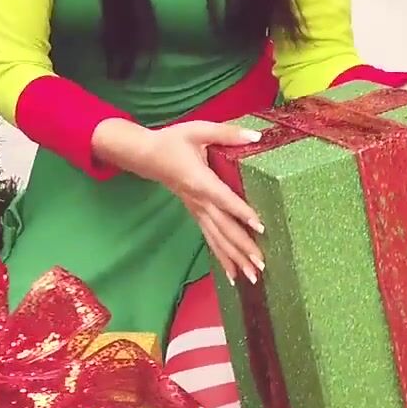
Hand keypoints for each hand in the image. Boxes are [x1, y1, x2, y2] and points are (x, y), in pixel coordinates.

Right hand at [92, 119, 266, 284]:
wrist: (145, 155)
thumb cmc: (171, 141)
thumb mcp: (198, 130)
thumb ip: (226, 133)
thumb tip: (256, 135)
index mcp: (200, 180)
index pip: (224, 198)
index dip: (241, 212)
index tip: (260, 227)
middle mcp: (198, 201)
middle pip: (223, 228)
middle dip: (242, 248)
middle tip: (261, 265)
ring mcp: (196, 210)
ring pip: (217, 239)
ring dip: (235, 259)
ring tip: (253, 277)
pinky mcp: (195, 214)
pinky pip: (210, 239)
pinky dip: (222, 258)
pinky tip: (233, 275)